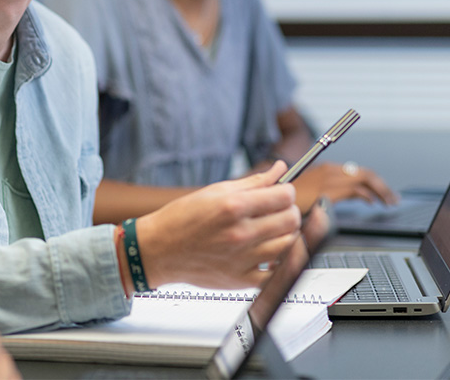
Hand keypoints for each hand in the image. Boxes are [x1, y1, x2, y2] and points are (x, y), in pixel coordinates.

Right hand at [135, 161, 300, 289]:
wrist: (159, 250)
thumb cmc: (181, 219)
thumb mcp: (215, 191)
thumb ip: (253, 182)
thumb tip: (280, 170)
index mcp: (233, 206)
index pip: (284, 196)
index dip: (286, 190)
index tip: (282, 191)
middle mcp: (240, 233)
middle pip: (290, 220)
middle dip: (288, 211)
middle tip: (277, 210)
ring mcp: (243, 259)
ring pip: (289, 245)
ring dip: (286, 234)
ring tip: (271, 230)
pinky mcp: (242, 279)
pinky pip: (277, 273)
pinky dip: (279, 262)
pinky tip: (267, 253)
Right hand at [291, 161, 397, 210]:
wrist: (272, 200)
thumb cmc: (291, 200)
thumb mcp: (314, 193)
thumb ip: (333, 191)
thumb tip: (356, 195)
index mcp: (326, 169)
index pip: (357, 171)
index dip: (375, 181)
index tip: (384, 191)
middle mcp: (329, 171)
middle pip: (364, 174)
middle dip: (382, 186)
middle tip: (393, 198)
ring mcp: (328, 180)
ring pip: (363, 180)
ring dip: (380, 191)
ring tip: (388, 201)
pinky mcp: (327, 191)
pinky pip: (354, 190)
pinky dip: (367, 196)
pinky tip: (372, 203)